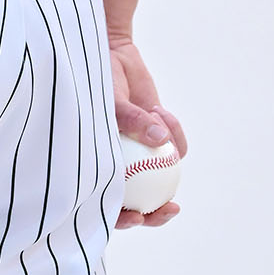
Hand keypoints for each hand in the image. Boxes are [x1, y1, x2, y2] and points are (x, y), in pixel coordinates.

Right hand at [107, 33, 187, 230]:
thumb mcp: (109, 101)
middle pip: (139, 202)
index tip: (139, 217)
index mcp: (97, 163)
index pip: (107, 203)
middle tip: (172, 207)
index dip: (122, 219)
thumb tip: (161, 140)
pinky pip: (176, 147)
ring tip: (156, 116)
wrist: (110, 55)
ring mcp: (142, 153)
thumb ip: (131, 120)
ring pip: (163, 176)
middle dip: (157, 212)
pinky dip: (173, 131)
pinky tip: (159, 110)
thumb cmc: (98, 80)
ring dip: (166, 152)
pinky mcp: (160, 137)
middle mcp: (120, 163)